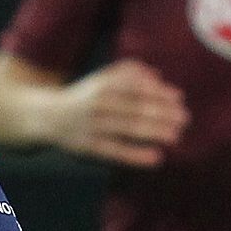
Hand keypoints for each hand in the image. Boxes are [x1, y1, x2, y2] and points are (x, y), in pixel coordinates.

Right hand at [56, 58, 188, 167]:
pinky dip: (136, 155)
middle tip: (184, 118)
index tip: (178, 98)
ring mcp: (92, 126)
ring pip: (126, 128)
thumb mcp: (100, 79)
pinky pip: (115, 151)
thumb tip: (156, 74)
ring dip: (153, 131)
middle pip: (134, 108)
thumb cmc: (82, 96)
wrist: (46, 116)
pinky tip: (156, 157)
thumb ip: (126, 72)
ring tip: (176, 136)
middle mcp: (97, 104)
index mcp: (101, 86)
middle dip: (161, 113)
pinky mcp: (89, 146)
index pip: (134, 87)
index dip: (158, 92)